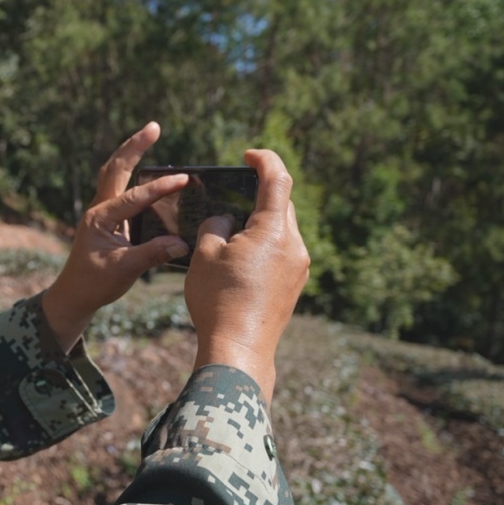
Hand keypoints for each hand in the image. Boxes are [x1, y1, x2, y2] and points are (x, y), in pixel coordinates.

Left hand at [43, 122, 190, 349]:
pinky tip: (144, 167)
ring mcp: (101, 212)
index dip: (160, 187)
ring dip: (130, 153)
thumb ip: (152, 255)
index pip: (135, 197)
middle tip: (154, 127)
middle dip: (134, 146)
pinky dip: (130, 171)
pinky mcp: (107, 218)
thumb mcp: (124, 270)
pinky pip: (118, 187)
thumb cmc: (94, 283)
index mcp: (100, 219)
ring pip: (114, 173)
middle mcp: (98, 209)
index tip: (184, 179)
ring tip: (149, 135)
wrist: (73, 295)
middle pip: (115, 168)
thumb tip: (182, 244)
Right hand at [183, 149, 309, 401]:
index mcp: (274, 230)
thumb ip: (215, 225)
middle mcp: (294, 245)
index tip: (249, 155)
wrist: (238, 348)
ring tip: (229, 237)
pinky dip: (263, 246)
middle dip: (259, 196)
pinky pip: (281, 253)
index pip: (277, 180)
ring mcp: (298, 267)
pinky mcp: (294, 286)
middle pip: (281, 206)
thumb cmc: (218, 298)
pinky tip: (239, 262)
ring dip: (259, 225)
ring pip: (281, 231)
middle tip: (231, 199)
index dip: (265, 160)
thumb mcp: (205, 253)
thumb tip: (225, 221)